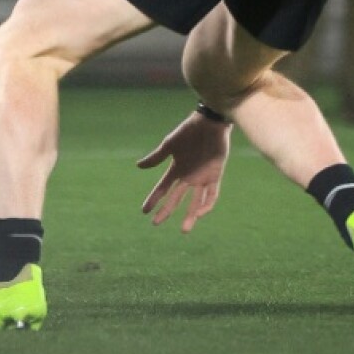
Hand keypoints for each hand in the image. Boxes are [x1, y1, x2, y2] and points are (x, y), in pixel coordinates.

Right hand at [136, 111, 231, 232]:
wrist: (209, 123)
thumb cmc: (188, 131)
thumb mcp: (169, 145)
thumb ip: (156, 157)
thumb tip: (138, 166)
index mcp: (176, 169)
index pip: (163, 188)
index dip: (154, 199)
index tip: (144, 211)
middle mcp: (188, 177)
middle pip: (176, 198)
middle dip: (166, 211)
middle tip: (156, 224)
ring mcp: (202, 177)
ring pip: (195, 201)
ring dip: (190, 215)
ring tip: (184, 229)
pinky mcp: (215, 175)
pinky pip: (212, 194)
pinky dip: (207, 205)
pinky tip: (201, 213)